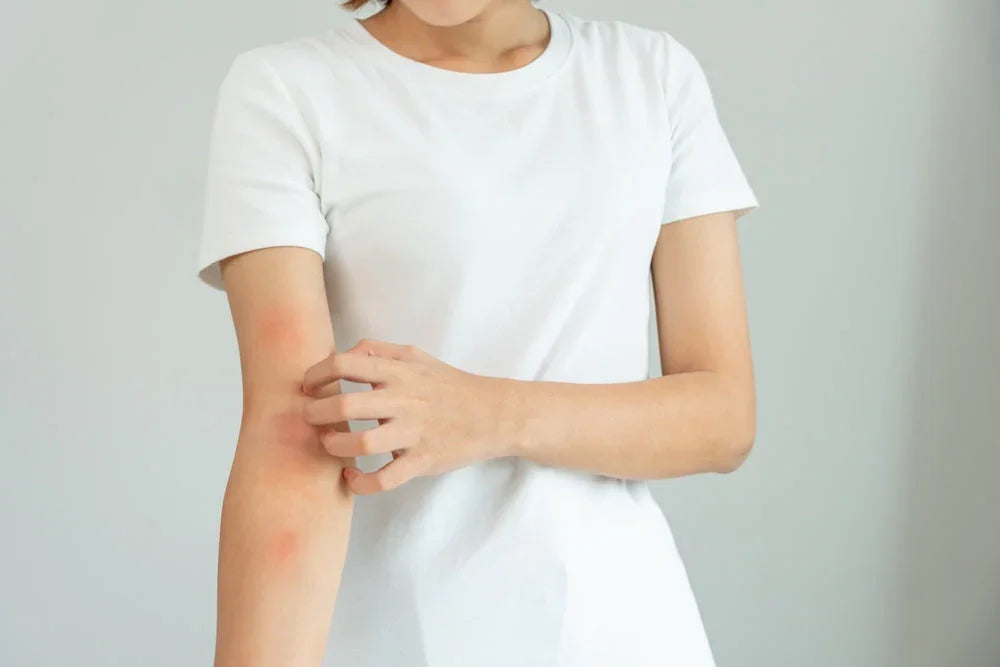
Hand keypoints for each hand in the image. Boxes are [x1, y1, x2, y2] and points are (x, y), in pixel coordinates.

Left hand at [300, 339, 518, 493]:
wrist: (494, 413)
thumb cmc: (449, 385)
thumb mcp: (416, 356)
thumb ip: (378, 350)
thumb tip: (343, 354)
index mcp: (398, 372)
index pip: (343, 364)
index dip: (315, 375)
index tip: (307, 387)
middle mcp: (404, 400)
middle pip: (344, 405)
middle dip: (314, 413)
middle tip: (309, 418)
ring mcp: (413, 433)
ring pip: (361, 444)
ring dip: (333, 447)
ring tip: (328, 444)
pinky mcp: (423, 461)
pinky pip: (385, 479)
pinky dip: (361, 482)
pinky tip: (352, 476)